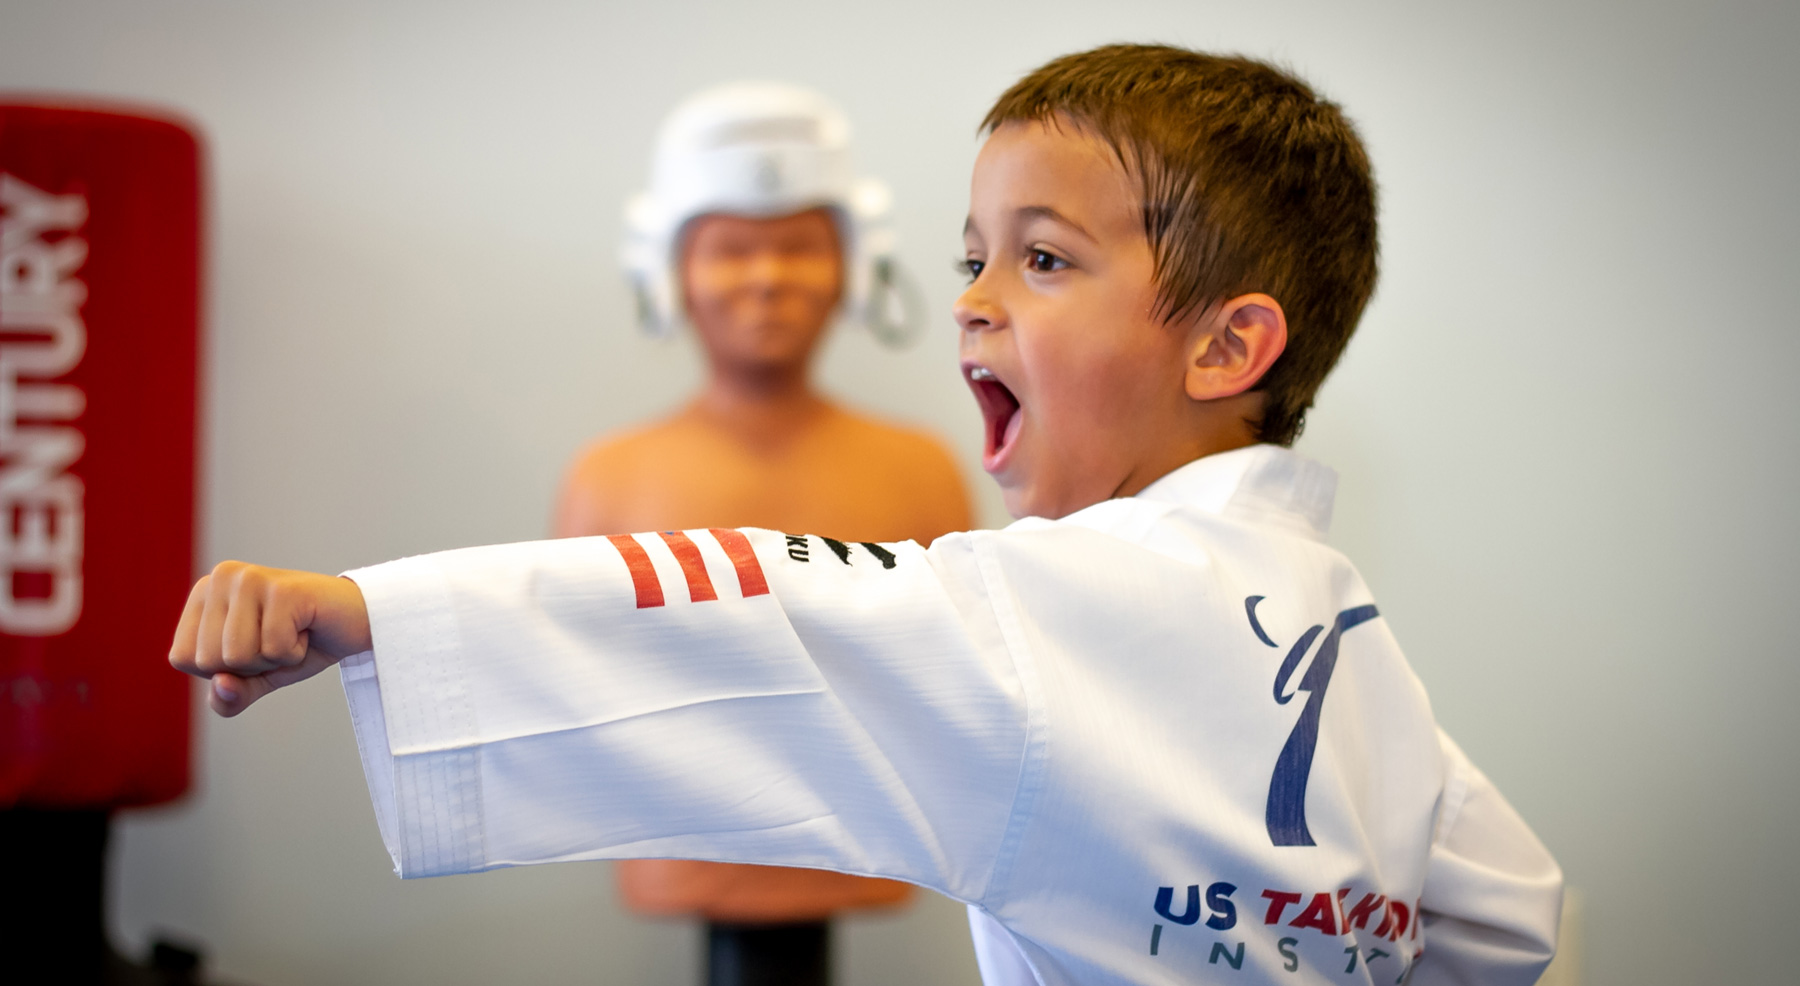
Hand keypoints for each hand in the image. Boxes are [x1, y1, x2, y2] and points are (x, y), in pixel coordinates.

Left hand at [169, 562, 371, 716]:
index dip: (223, 670)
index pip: (183, 658)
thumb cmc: (303, 643)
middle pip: (209, 661)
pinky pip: (273, 649)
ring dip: (272, 660)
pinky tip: (308, 630)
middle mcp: (221, 576)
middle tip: (280, 639)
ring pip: (237, 657)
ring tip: (292, 634)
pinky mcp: (282, 589)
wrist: (360, 621)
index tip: (256, 645)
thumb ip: (229, 694)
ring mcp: (251, 578)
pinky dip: (296, 653)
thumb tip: (222, 686)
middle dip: (250, 666)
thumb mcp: (257, 676)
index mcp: (203, 592)